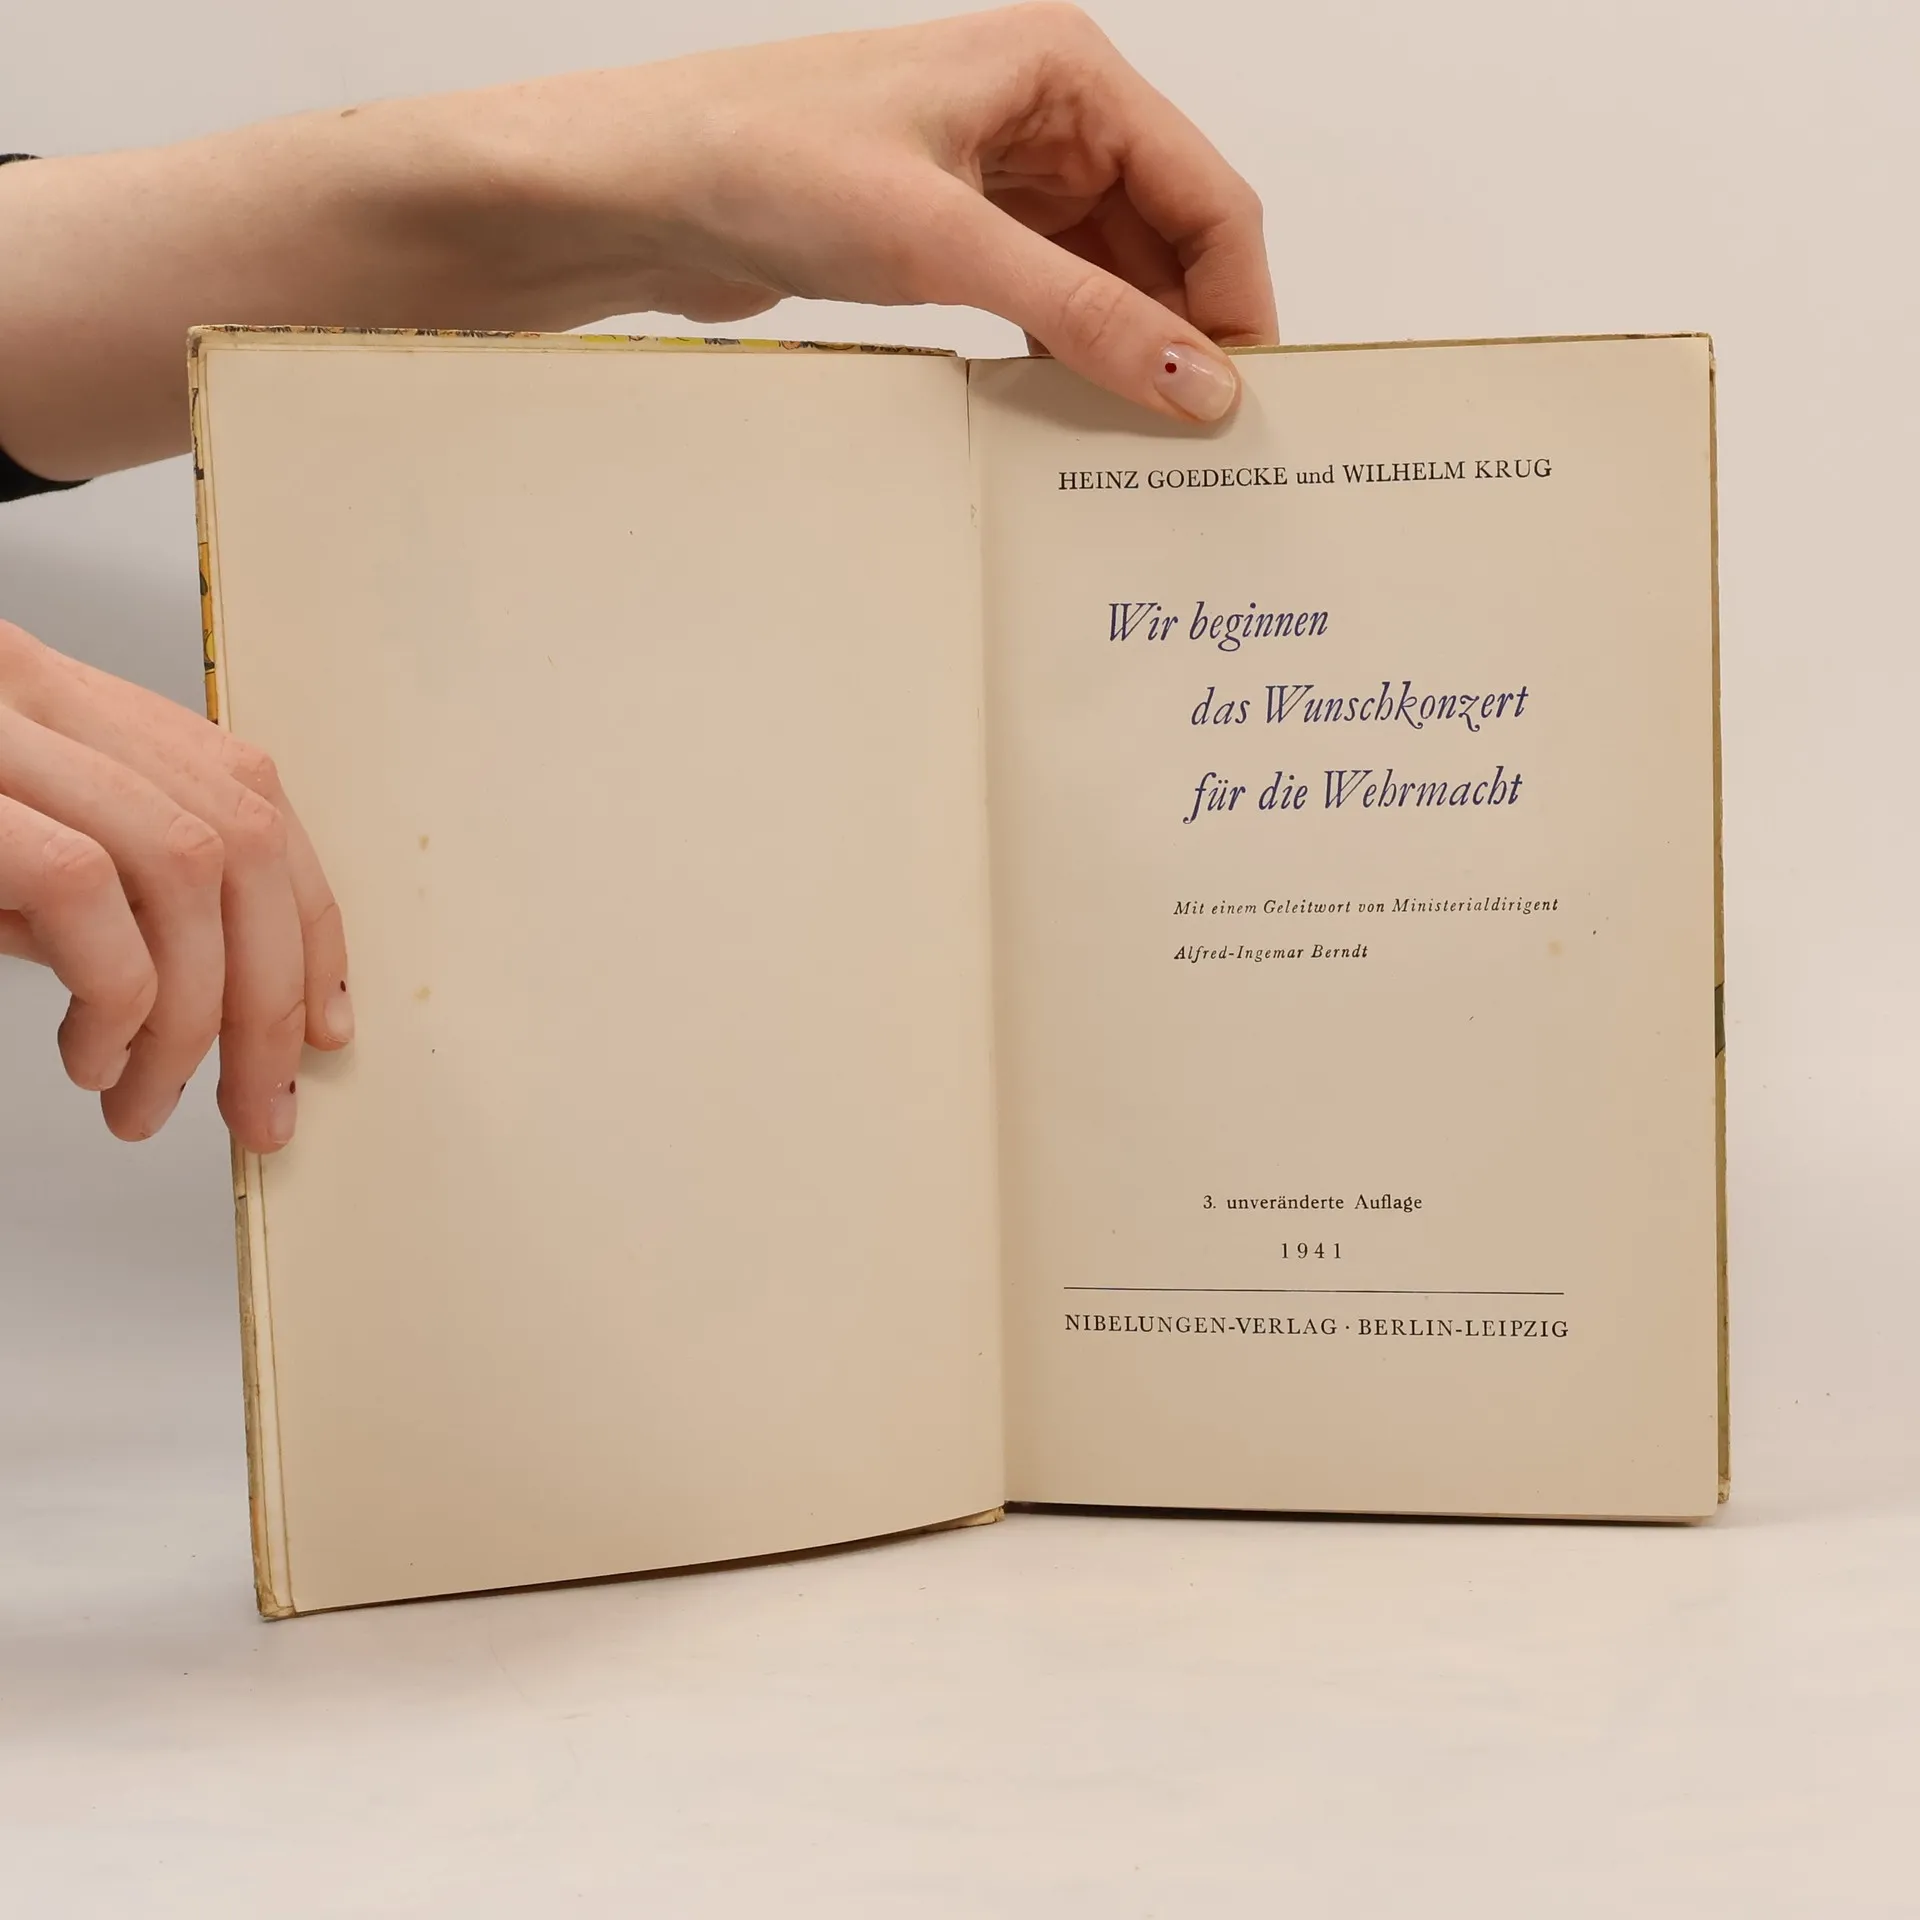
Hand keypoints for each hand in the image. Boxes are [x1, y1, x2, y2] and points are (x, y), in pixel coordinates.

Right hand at [0, 619, 348, 1147]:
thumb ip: (87, 892)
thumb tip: (213, 1002)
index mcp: (57, 695)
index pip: (244, 786)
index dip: (308, 913)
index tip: (321, 1023)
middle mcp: (27, 686)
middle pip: (240, 829)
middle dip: (273, 991)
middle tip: (259, 1111)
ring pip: (185, 860)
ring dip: (198, 1012)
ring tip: (147, 1102)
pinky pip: (83, 885)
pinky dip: (118, 991)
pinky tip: (87, 1057)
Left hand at [434, 4, 1276, 421]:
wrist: (632, 188)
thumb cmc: (762, 160)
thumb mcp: (943, 243)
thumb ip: (1081, 313)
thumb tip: (1196, 382)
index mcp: (1064, 71)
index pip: (1207, 192)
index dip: (1237, 301)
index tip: (1248, 403)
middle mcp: (1044, 113)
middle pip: (1165, 236)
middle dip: (1185, 333)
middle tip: (1199, 443)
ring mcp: (998, 173)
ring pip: (1108, 274)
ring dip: (1124, 351)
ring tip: (1136, 443)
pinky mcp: (953, 229)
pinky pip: (1047, 297)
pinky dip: (1065, 352)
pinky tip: (1067, 412)